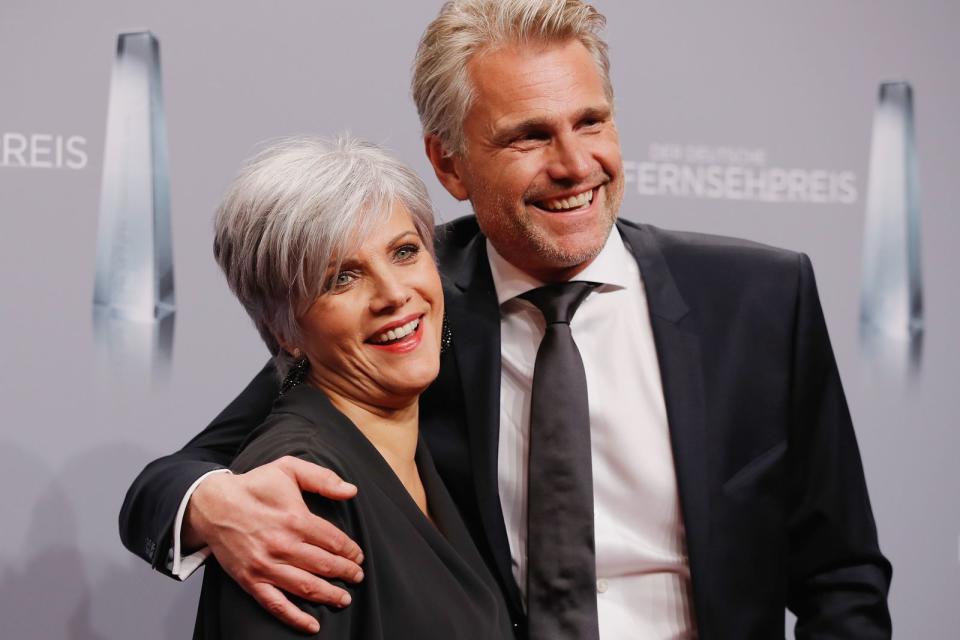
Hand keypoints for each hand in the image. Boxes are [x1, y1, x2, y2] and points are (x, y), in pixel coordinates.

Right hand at [184, 456, 363, 633]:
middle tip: (357, 577)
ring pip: (306, 587)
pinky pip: (276, 605)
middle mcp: (283, 545)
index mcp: (296, 519)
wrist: (212, 504)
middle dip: (346, 573)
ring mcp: (266, 566)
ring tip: (344, 598)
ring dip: (330, 595)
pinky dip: (296, 618)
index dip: (351, 551)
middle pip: (325, 565)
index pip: (334, 541)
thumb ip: (322, 478)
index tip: (358, 556)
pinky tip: (313, 625)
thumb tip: (351, 490)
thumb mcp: (288, 468)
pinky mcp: (250, 580)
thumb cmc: (254, 486)